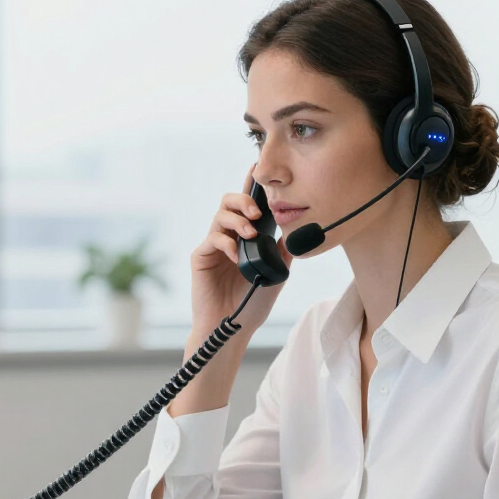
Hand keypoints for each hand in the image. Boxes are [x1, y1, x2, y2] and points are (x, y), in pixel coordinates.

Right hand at [189, 167, 291, 339]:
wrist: (232, 328)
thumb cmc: (252, 304)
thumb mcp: (277, 274)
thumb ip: (283, 250)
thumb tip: (296, 228)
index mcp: (246, 237)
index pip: (249, 207)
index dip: (251, 187)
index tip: (257, 170)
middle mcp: (228, 237)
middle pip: (229, 202)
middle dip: (243, 200)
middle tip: (257, 213)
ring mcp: (214, 246)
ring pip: (220, 215)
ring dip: (237, 220)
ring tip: (251, 233)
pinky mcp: (202, 257)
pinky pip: (212, 239)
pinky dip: (226, 242)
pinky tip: (236, 254)